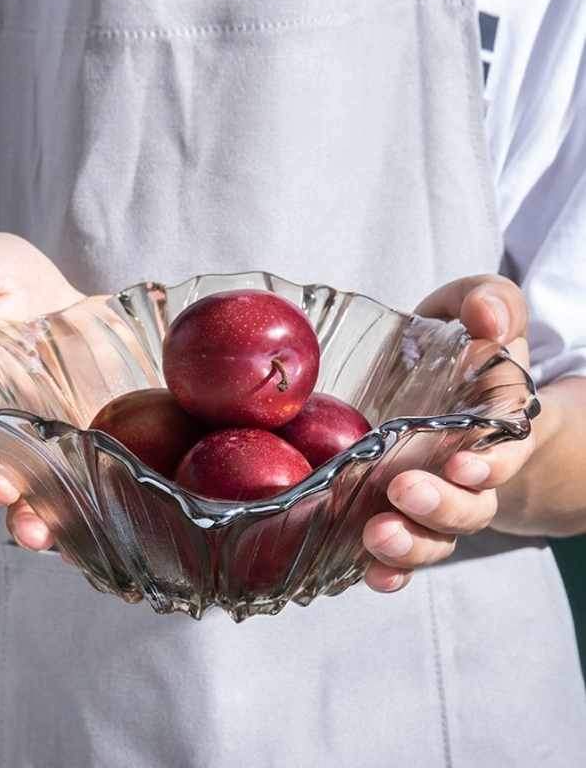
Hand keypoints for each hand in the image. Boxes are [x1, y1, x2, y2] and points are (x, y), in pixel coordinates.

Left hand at [362, 275, 534, 592]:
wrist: (460, 392)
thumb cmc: (467, 350)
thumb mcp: (481, 311)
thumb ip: (489, 302)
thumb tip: (489, 315)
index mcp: (497, 421)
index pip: (505, 448)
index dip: (490, 462)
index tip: (465, 466)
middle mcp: (472, 470)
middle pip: (472, 506)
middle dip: (442, 505)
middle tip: (405, 491)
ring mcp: (440, 498)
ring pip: (439, 536)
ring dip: (413, 543)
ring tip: (378, 537)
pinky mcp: (405, 513)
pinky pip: (407, 553)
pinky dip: (394, 569)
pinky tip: (372, 574)